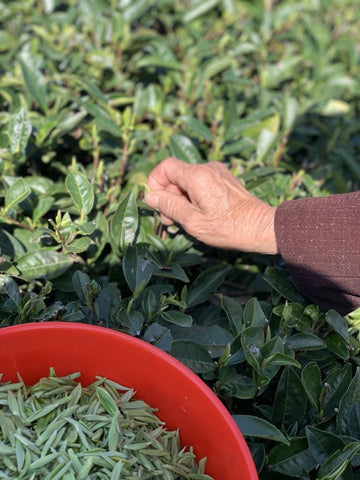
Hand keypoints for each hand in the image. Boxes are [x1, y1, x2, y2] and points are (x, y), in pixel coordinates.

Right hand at [145, 158, 277, 254]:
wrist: (262, 227)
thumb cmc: (228, 228)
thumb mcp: (193, 221)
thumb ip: (170, 206)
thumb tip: (150, 197)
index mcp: (198, 176)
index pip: (166, 166)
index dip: (155, 182)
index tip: (155, 202)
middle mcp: (208, 168)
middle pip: (176, 175)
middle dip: (168, 196)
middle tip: (169, 220)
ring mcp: (218, 172)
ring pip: (188, 180)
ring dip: (180, 199)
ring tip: (184, 220)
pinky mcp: (225, 179)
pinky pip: (201, 183)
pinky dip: (193, 197)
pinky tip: (198, 215)